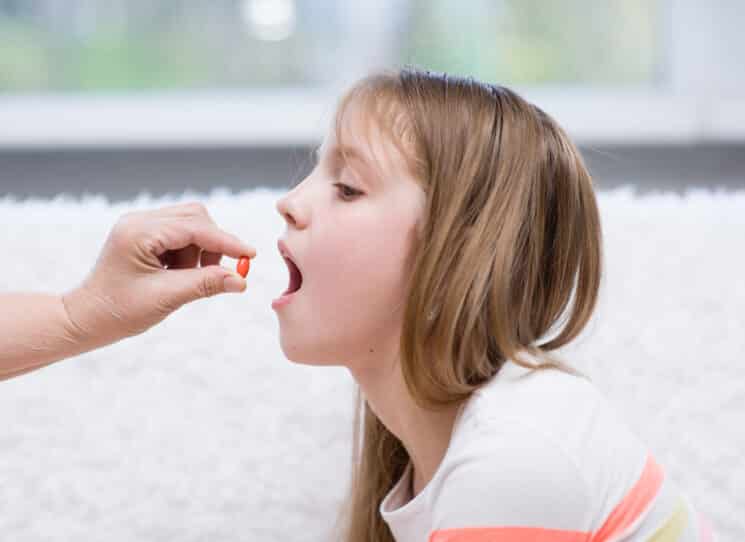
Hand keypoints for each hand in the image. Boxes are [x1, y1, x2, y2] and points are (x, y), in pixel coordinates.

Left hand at [61, 202, 256, 347]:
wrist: (87, 319)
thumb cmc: (119, 311)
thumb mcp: (166, 298)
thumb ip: (205, 284)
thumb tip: (241, 280)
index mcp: (138, 232)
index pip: (194, 227)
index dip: (226, 242)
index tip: (250, 255)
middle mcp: (139, 221)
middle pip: (195, 217)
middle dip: (212, 245)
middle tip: (218, 274)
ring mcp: (141, 226)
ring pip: (190, 225)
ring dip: (200, 251)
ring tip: (187, 279)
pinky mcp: (145, 235)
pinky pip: (180, 234)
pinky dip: (189, 253)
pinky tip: (179, 274)